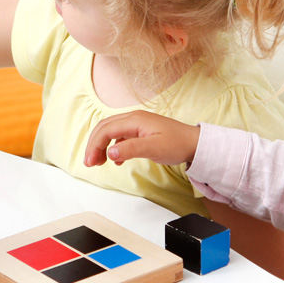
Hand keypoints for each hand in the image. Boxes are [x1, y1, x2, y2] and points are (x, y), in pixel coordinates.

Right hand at [84, 110, 200, 167]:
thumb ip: (131, 149)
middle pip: (104, 128)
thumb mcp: (154, 148)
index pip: (105, 130)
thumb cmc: (177, 144)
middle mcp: (133, 118)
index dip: (94, 146)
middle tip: (90, 163)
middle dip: (94, 145)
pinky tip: (115, 160)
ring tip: (99, 162)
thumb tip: (110, 152)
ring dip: (101, 146)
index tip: (90, 162)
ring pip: (110, 132)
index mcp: (134, 120)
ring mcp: (136, 124)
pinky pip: (120, 136)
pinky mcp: (140, 131)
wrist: (194, 143)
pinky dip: (113, 147)